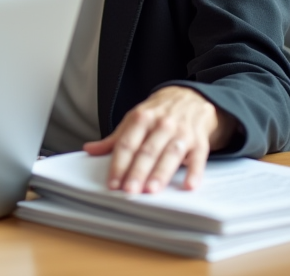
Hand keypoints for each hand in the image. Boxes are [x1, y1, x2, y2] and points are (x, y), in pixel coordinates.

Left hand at [82, 86, 235, 193]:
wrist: (189, 98)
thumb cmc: (157, 114)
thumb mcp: (134, 120)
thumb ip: (115, 139)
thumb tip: (90, 149)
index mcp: (141, 118)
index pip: (127, 144)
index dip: (118, 164)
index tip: (112, 183)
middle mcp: (162, 125)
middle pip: (147, 151)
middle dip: (137, 171)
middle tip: (129, 190)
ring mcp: (182, 133)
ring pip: (170, 154)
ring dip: (160, 173)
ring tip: (151, 190)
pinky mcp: (200, 142)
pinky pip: (199, 158)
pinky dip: (195, 172)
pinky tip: (188, 186)